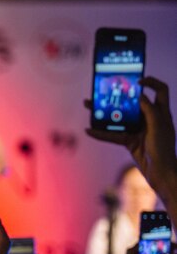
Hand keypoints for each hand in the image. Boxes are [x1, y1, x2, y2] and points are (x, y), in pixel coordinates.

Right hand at [86, 77, 176, 195]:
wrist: (161, 173)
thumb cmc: (163, 148)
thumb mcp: (158, 125)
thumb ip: (149, 109)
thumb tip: (138, 96)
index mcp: (161, 112)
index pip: (159, 90)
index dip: (150, 82)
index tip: (136, 80)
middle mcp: (149, 119)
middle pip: (132, 103)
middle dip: (116, 95)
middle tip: (103, 90)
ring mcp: (138, 130)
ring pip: (119, 118)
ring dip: (104, 113)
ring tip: (89, 106)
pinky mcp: (129, 141)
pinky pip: (112, 135)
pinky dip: (101, 133)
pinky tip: (89, 131)